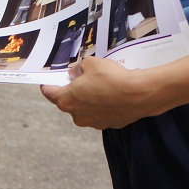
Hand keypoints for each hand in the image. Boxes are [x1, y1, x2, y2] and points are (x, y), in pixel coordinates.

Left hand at [39, 56, 162, 128]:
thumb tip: (76, 74)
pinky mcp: (110, 124)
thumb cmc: (111, 78)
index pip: (49, 93)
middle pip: (68, 102)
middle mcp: (78, 116)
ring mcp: (94, 123)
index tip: (48, 81)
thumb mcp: (90, 64)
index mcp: (67, 101)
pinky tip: (111, 94)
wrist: (140, 94)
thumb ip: (78, 69)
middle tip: (79, 78)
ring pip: (85, 109)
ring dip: (88, 99)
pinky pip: (101, 113)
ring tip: (99, 85)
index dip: (48, 85)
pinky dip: (102, 105)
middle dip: (72, 91)